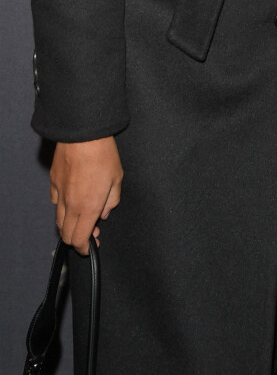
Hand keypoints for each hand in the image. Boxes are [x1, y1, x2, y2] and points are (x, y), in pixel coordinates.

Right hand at [50, 136, 122, 254]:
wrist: (83, 135)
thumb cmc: (103, 155)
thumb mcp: (117, 179)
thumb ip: (111, 201)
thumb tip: (104, 214)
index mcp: (89, 207)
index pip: (79, 239)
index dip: (84, 248)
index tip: (92, 246)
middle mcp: (71, 204)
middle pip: (66, 234)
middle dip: (77, 239)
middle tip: (91, 232)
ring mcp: (59, 193)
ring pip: (59, 220)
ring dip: (69, 225)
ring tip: (83, 217)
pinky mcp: (53, 182)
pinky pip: (55, 202)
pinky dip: (63, 207)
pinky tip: (73, 200)